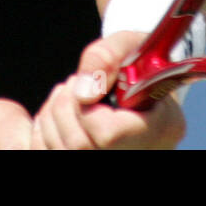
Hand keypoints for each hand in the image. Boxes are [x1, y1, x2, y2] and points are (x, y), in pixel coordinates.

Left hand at [31, 31, 185, 149]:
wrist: (144, 86)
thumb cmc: (139, 65)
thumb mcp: (131, 45)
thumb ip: (107, 56)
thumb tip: (83, 90)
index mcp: (161, 129)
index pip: (107, 134)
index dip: (85, 108)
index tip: (86, 86)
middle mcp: (139, 153)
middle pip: (78, 145)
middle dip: (65, 105)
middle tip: (77, 85)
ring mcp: (113, 160)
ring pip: (61, 150)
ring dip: (53, 114)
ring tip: (72, 96)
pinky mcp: (84, 159)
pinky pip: (47, 152)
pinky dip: (44, 130)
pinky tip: (60, 115)